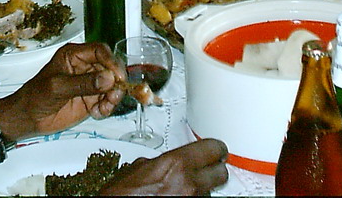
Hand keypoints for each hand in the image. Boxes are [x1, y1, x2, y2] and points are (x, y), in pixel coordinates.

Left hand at [0, 42, 124, 140]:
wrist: (27, 118)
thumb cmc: (35, 96)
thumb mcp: (58, 87)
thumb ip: (83, 83)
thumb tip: (108, 78)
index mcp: (74, 55)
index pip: (100, 51)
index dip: (111, 62)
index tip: (117, 76)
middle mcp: (85, 67)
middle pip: (111, 68)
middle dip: (116, 81)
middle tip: (114, 95)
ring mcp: (89, 83)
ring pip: (113, 85)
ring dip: (114, 96)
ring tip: (105, 107)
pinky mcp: (91, 99)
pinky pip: (108, 100)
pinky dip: (108, 107)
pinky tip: (98, 113)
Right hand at [105, 139, 228, 194]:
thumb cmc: (120, 196)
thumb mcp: (136, 169)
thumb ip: (159, 162)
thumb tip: (166, 162)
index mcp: (176, 164)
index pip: (214, 148)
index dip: (215, 149)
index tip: (215, 150)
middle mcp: (189, 184)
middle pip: (221, 173)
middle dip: (214, 170)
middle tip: (208, 168)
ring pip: (209, 191)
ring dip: (201, 188)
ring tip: (182, 189)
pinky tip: (179, 197)